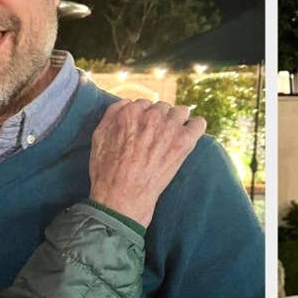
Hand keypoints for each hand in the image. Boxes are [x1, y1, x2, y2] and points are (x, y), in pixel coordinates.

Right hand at [89, 99, 205, 226]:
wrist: (123, 195)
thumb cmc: (107, 170)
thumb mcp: (99, 136)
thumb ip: (112, 114)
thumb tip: (127, 102)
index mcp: (131, 112)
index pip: (144, 104)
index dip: (144, 117)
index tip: (144, 130)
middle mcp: (151, 116)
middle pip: (162, 108)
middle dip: (160, 120)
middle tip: (157, 138)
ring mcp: (170, 127)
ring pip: (181, 112)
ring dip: (178, 122)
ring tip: (173, 138)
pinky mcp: (184, 141)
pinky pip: (198, 124)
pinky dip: (195, 128)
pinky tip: (189, 137)